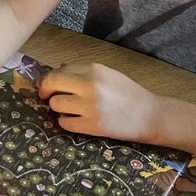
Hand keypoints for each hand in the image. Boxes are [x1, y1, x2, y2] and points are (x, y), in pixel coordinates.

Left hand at [38, 62, 160, 141]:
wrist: (150, 115)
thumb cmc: (128, 93)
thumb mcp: (107, 74)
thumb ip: (83, 71)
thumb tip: (58, 69)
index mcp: (94, 69)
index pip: (59, 70)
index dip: (50, 78)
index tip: (48, 83)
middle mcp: (89, 85)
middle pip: (52, 83)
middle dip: (45, 89)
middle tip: (45, 95)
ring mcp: (90, 106)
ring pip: (56, 104)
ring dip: (58, 106)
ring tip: (69, 108)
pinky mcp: (92, 126)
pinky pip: (64, 122)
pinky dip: (66, 121)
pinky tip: (74, 119)